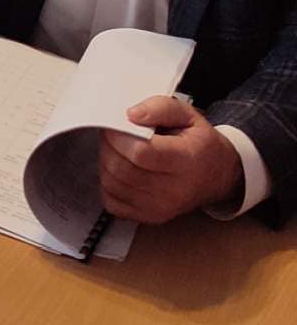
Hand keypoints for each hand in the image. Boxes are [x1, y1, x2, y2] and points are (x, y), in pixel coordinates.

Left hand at [98, 96, 243, 222]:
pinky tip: (121, 171)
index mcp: (186, 161)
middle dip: (109, 146)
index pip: (139, 152)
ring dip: (107, 162)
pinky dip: (108, 184)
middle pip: (122, 168)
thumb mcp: (188, 114)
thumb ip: (160, 108)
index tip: (117, 125)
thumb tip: (132, 115)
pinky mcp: (150, 217)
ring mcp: (162, 207)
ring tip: (119, 151)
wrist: (218, 175)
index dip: (119, 136)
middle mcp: (174, 190)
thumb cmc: (200, 144)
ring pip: (113, 184)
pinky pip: (112, 202)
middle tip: (116, 135)